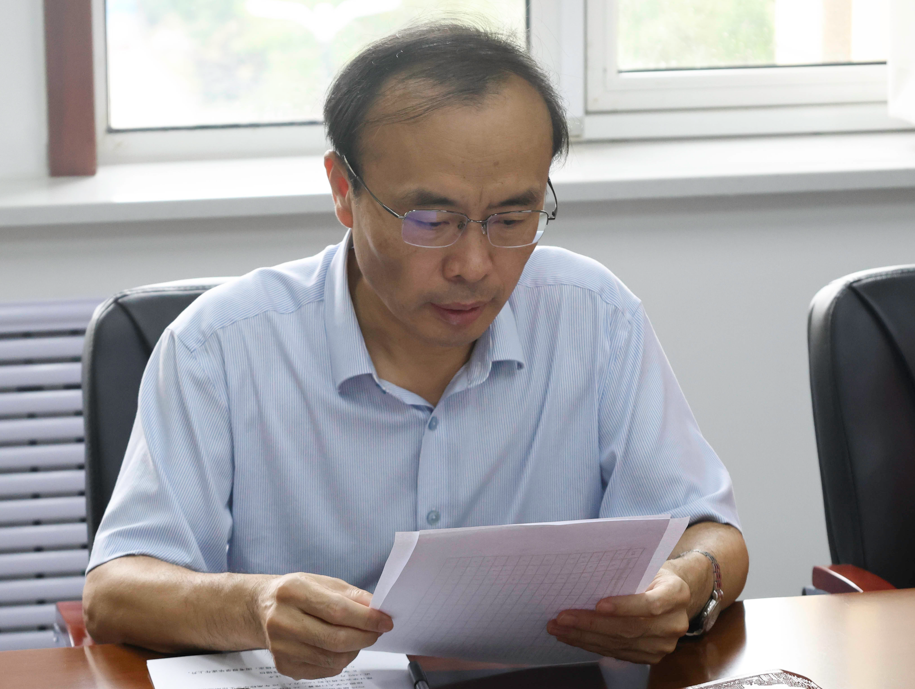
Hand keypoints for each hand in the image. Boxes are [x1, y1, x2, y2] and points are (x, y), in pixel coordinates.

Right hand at [255, 573, 392, 679]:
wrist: (262, 608)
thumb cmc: (295, 593)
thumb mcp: (322, 582)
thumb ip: (351, 595)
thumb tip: (376, 609)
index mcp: (292, 591)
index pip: (337, 610)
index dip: (366, 618)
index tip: (384, 621)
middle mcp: (282, 620)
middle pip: (335, 638)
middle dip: (365, 637)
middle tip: (376, 632)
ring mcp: (280, 646)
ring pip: (332, 658)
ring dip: (355, 650)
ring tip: (359, 638)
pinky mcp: (284, 665)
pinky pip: (324, 670)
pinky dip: (341, 661)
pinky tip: (341, 648)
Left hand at [546, 567, 691, 663]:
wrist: (672, 594)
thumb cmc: (652, 573)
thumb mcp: (646, 565)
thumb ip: (626, 572)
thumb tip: (585, 577)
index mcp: (677, 594)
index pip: (652, 604)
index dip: (625, 606)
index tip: (598, 604)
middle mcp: (675, 623)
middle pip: (630, 628)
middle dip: (591, 624)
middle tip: (563, 618)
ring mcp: (664, 645)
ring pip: (620, 644)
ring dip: (584, 637)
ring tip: (559, 628)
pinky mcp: (651, 657)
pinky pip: (617, 653)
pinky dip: (591, 644)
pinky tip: (572, 637)